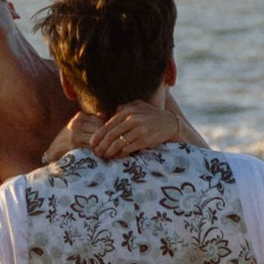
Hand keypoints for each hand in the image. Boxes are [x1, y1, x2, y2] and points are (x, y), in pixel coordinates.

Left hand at [82, 89, 200, 158]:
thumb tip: (103, 115)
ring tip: (104, 156)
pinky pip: (128, 149)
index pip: (109, 124)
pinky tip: (116, 156)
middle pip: (111, 135)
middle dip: (101, 145)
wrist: (171, 124)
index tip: (92, 143)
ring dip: (109, 151)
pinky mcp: (145, 140)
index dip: (98, 135)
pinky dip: (120, 154)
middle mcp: (133, 119)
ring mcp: (139, 130)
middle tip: (96, 152)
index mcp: (129, 110)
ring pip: (118, 143)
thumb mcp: (138, 106)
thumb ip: (122, 109)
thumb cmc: (151, 116)